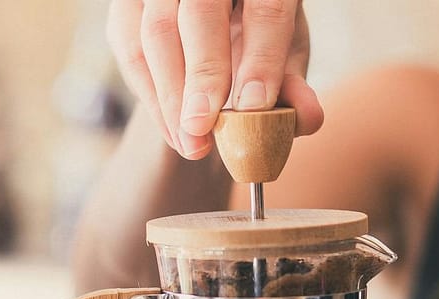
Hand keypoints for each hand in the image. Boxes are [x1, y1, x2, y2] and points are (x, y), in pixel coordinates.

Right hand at [108, 0, 323, 158]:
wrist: (214, 29)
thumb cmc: (258, 39)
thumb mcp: (284, 55)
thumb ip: (294, 85)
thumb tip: (309, 118)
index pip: (265, 8)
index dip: (260, 59)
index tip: (254, 107)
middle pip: (199, 14)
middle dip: (202, 77)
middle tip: (204, 130)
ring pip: (156, 30)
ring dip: (170, 96)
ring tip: (191, 143)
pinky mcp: (129, 2)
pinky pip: (129, 46)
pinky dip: (149, 94)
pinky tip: (173, 131)